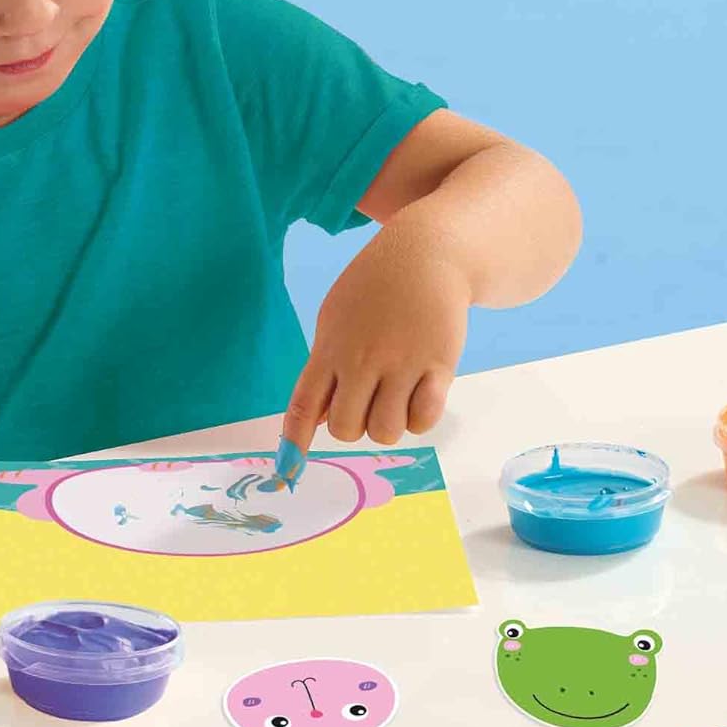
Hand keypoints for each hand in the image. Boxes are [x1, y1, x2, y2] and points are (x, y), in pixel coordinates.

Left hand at [282, 217, 470, 447]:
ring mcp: (401, 364)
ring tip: (396, 396)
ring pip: (386, 431)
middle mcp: (362, 359)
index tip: (287, 471)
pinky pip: (424, 420)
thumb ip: (325, 368)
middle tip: (368, 403)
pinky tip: (419, 394)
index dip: (295, 442)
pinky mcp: (439, 366)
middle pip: (348, 429)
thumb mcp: (335, 318)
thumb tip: (319, 419)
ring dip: (389, 425)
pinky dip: (419, 418)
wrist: (427, 255)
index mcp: (330, 348)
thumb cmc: (376, 288)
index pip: (304, 405)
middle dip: (355, 427)